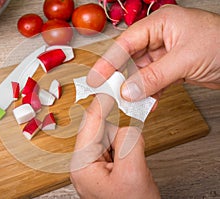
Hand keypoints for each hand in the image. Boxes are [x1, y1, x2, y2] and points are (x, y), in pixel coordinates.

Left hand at [70, 94, 159, 198]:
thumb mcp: (133, 174)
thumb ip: (129, 141)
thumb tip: (127, 120)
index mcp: (82, 164)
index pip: (90, 124)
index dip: (102, 103)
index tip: (110, 86)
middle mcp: (83, 162)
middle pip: (100, 128)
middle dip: (118, 130)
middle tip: (131, 133)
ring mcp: (93, 164)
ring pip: (109, 135)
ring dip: (124, 140)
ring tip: (132, 161)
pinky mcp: (104, 165)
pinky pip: (114, 145)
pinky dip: (124, 145)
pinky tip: (130, 159)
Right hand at [87, 5, 219, 101]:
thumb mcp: (185, 59)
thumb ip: (154, 76)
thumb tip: (129, 90)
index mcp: (160, 24)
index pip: (126, 43)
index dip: (109, 61)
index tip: (97, 77)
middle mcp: (160, 37)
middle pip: (131, 59)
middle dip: (122, 79)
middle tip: (111, 95)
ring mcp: (166, 54)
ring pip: (141, 73)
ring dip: (136, 90)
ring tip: (130, 103)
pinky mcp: (172, 69)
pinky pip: (154, 82)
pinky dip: (150, 94)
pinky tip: (148, 104)